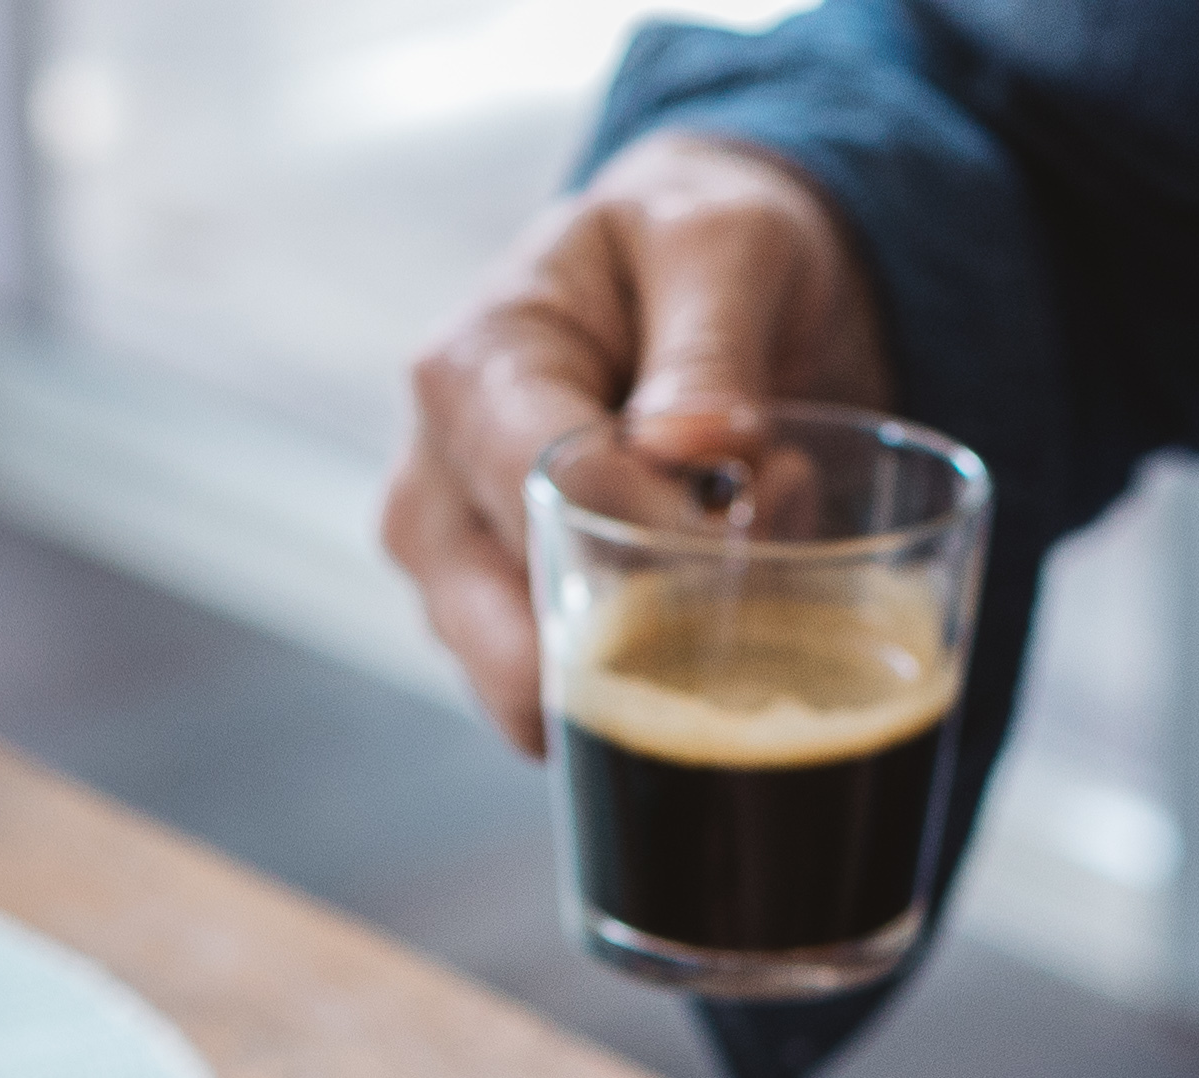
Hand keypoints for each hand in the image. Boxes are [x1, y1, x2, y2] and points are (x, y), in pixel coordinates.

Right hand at [385, 140, 896, 750]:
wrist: (694, 281)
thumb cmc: (700, 249)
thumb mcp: (729, 244)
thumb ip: (711, 343)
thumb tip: (691, 448)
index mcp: (472, 371)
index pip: (544, 497)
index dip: (658, 541)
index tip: (758, 529)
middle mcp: (436, 486)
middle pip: (511, 637)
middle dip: (653, 647)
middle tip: (762, 571)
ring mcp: (459, 574)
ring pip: (538, 697)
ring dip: (664, 672)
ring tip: (751, 557)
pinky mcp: (502, 632)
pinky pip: (576, 712)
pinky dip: (661, 693)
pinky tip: (723, 606)